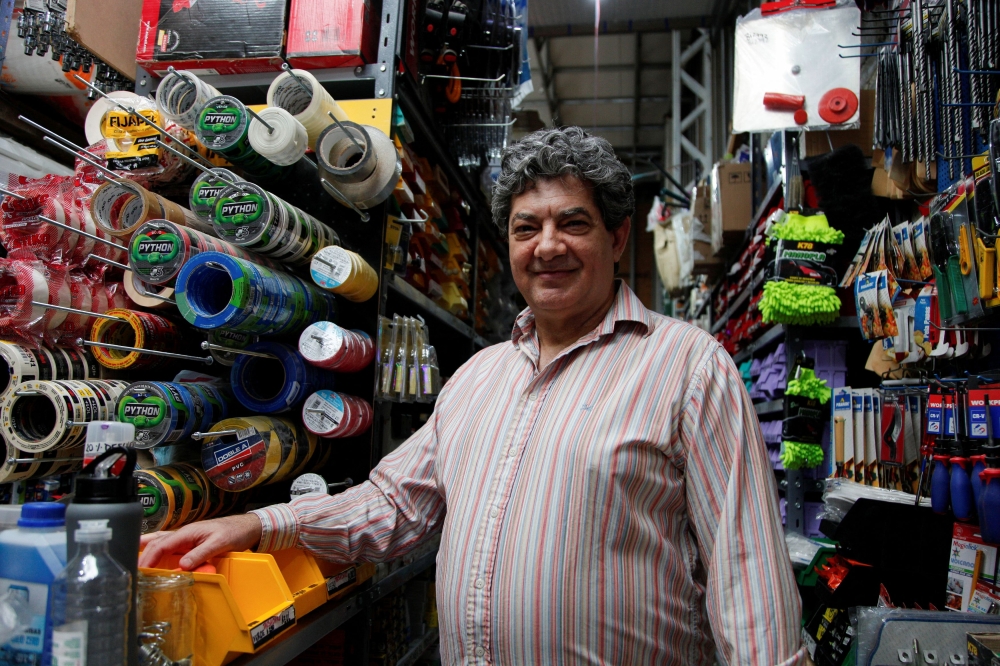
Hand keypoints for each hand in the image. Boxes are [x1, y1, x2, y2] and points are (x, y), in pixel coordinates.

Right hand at [139, 513, 262, 569]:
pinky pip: (170, 547)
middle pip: (156, 542)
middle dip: (142, 553)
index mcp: (187, 532)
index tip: (141, 570)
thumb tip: (182, 566)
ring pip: (160, 542)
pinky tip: (152, 557)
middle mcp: (183, 534)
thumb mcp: (219, 543)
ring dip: (146, 549)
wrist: (247, 527)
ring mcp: (186, 539)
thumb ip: (201, 553)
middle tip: (131, 568)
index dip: (149, 557)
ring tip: (132, 558)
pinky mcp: (190, 544)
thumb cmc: (234, 532)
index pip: (162, 544)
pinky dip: (158, 551)